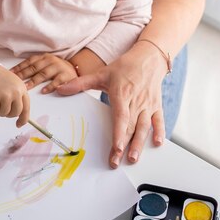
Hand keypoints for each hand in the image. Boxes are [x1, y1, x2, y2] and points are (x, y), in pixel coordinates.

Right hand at [0, 66, 29, 126]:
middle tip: (0, 106)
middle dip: (7, 113)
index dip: (23, 119)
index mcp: (22, 88)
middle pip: (15, 113)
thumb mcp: (13, 84)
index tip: (18, 124)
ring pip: (3, 114)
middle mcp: (15, 92)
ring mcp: (5, 95)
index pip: (26, 108)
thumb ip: (17, 96)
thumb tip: (18, 114)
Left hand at [11, 53, 77, 92]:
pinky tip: (44, 91)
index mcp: (43, 57)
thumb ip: (34, 66)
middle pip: (34, 68)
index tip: (10, 74)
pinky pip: (57, 81)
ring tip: (26, 87)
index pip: (29, 62)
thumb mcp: (45, 63)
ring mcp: (58, 67)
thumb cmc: (56, 68)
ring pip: (44, 74)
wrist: (75, 69)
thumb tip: (16, 74)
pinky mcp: (66, 75)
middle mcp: (50, 60)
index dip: (19, 67)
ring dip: (34, 81)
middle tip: (15, 81)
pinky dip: (50, 86)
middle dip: (23, 74)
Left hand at [57, 43, 166, 166]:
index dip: (119, 133)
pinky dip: (159, 131)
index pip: (120, 117)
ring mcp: (147, 104)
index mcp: (122, 94)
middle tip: (117, 161)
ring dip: (140, 143)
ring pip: (144, 126)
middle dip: (124, 146)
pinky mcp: (156, 105)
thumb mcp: (101, 74)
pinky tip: (158, 143)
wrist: (149, 57)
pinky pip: (159, 120)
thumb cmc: (124, 67)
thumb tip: (60, 89)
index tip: (116, 148)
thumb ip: (80, 83)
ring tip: (134, 158)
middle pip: (130, 127)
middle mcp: (136, 101)